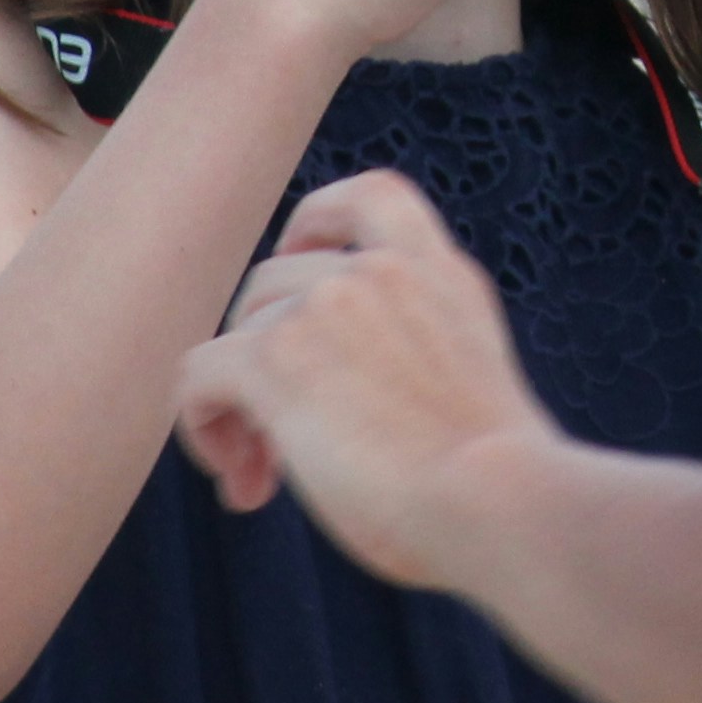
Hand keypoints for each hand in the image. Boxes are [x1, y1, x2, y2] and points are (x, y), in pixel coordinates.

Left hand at [179, 173, 557, 589]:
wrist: (502, 505)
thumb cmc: (498, 491)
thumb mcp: (466, 391)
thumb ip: (415, 361)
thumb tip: (336, 406)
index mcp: (442, 276)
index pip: (371, 196)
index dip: (315, 222)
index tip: (298, 266)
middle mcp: (382, 274)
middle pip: (273, 283)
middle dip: (265, 357)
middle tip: (281, 447)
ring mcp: (327, 305)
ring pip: (235, 336)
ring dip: (239, 408)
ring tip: (263, 480)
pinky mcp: (275, 355)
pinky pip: (199, 374)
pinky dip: (204, 428)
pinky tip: (244, 487)